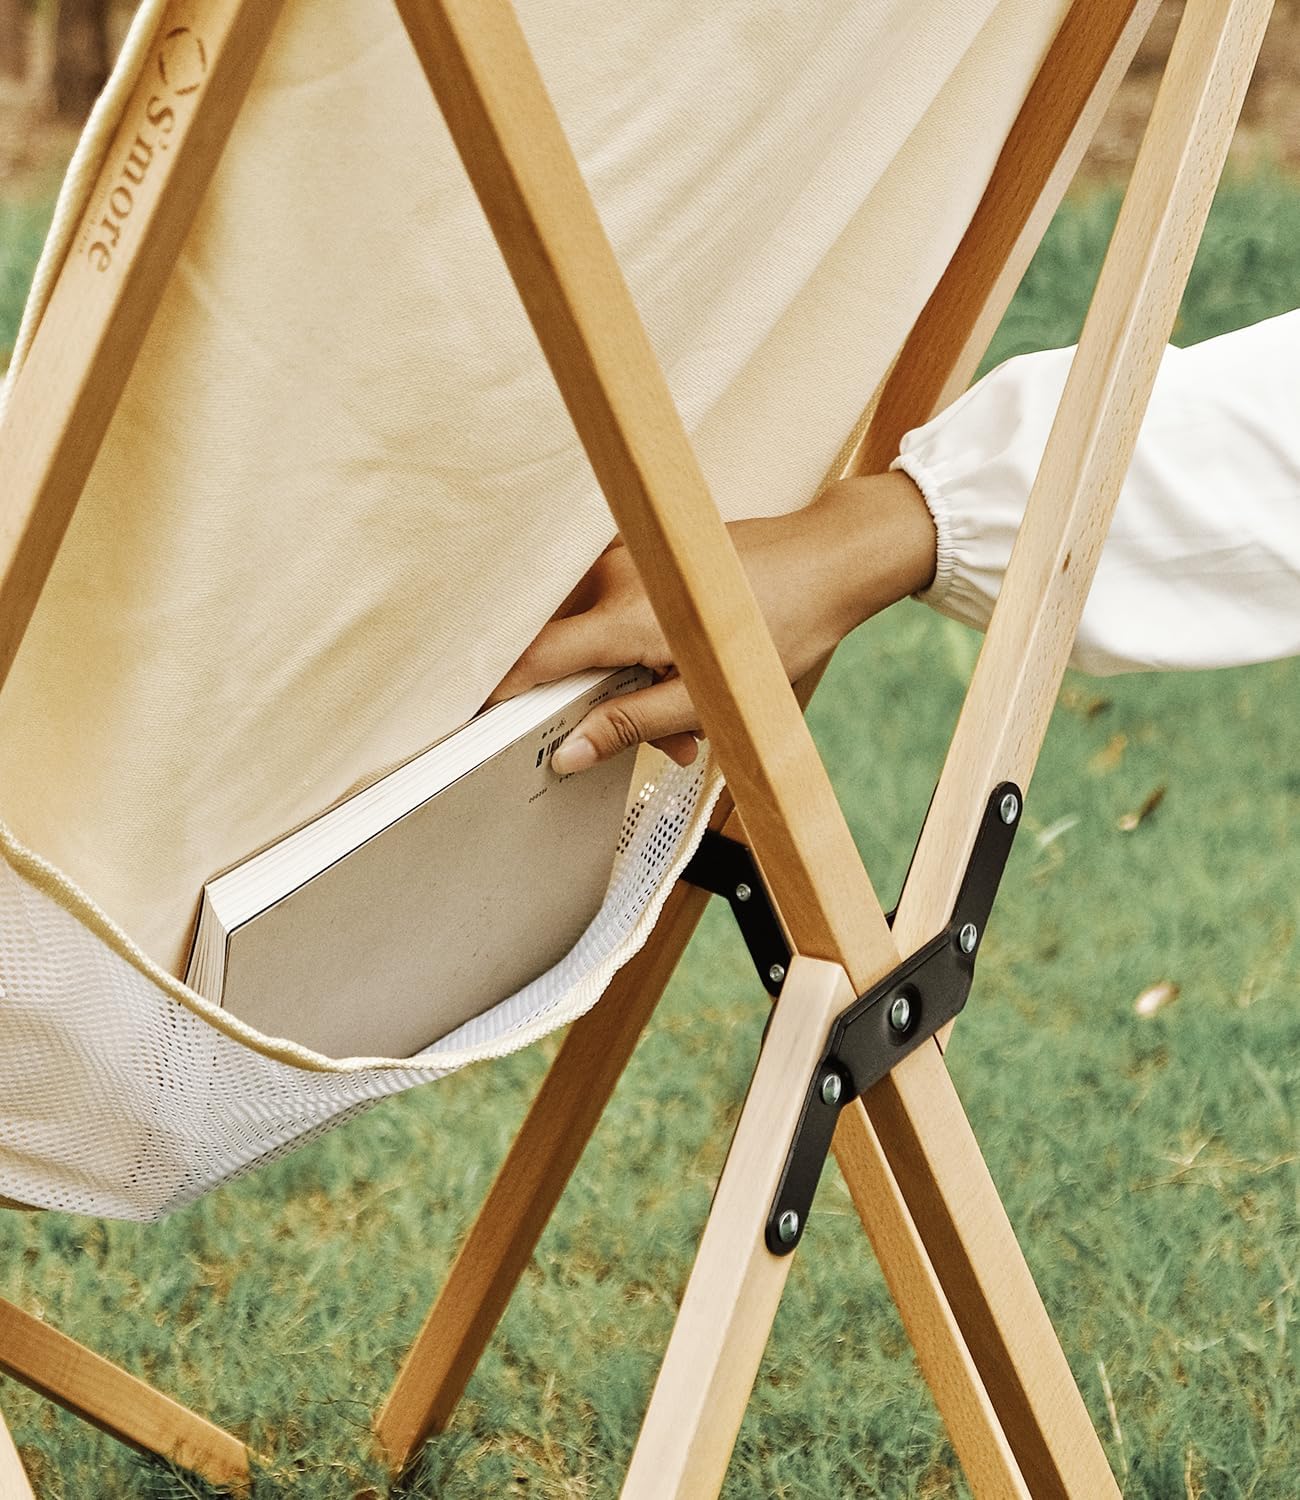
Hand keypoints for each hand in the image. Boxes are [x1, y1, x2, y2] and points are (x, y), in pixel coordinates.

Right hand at [489, 471, 935, 771]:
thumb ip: (628, 727)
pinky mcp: (640, 550)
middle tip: (662, 741)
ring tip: (689, 714)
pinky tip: (684, 673)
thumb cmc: (782, 624)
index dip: (502, 701)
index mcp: (622, 615)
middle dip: (598, 706)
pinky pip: (611, 608)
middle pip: (564, 654)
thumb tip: (567, 755)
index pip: (532, 662)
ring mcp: (624, 555)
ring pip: (590, 634)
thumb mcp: (705, 698)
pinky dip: (636, 650)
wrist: (830, 561)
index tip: (483, 733)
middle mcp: (611, 575)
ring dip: (625, 682)